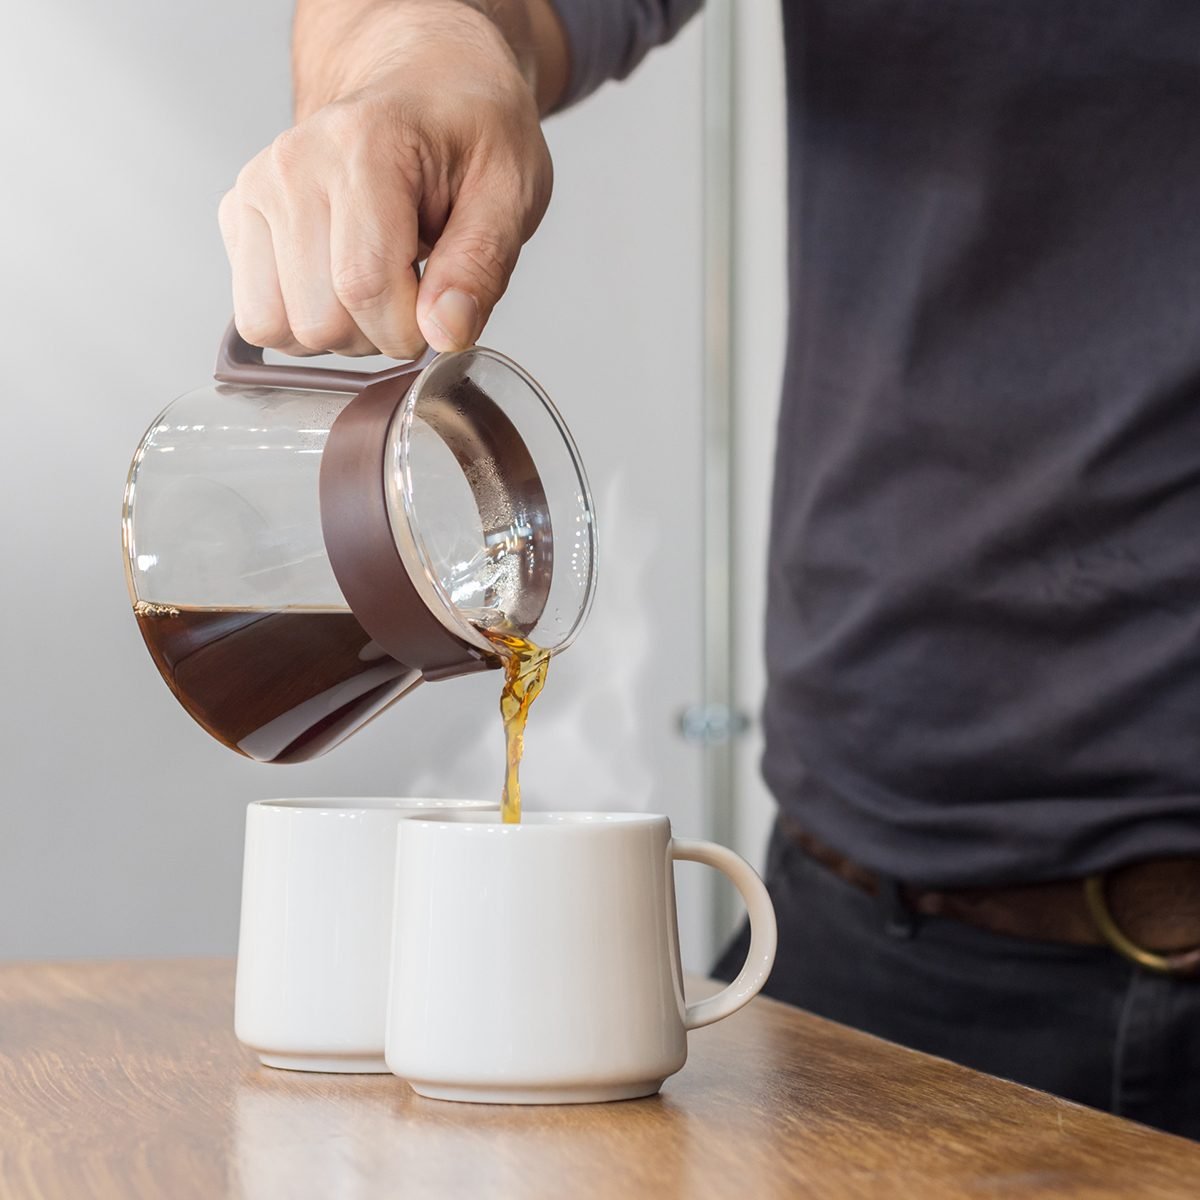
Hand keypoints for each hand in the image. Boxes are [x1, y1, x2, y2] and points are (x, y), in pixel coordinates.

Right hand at [217, 1, 553, 357]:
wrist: (426, 82)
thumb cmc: (471, 129)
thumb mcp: (511, 190)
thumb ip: (482, 264)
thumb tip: (446, 332)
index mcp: (362, 146)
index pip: (364, 286)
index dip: (409, 331)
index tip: (442, 315)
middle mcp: (293, 165)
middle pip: (318, 319)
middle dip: (377, 335)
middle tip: (413, 294)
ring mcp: (256, 190)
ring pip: (277, 327)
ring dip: (337, 335)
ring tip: (378, 288)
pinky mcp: (238, 217)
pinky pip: (258, 318)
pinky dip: (303, 324)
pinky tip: (342, 285)